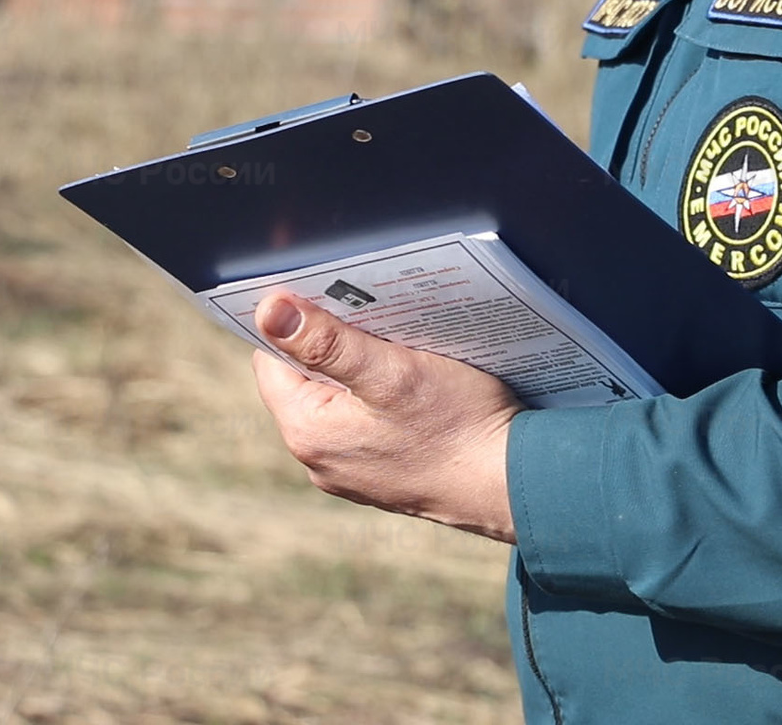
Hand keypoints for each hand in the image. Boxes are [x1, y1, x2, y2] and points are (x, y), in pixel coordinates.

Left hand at [250, 292, 523, 542]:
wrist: (515, 484)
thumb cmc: (458, 426)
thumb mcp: (390, 370)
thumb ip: (325, 342)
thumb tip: (267, 311)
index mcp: (309, 433)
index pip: (271, 361)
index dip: (292, 324)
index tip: (323, 296)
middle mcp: (320, 461)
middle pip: (306, 382)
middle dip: (332, 345)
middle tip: (372, 316)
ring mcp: (351, 473)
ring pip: (339, 402)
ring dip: (361, 371)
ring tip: (398, 346)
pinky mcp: (383, 476)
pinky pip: (367, 424)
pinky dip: (383, 399)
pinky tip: (416, 384)